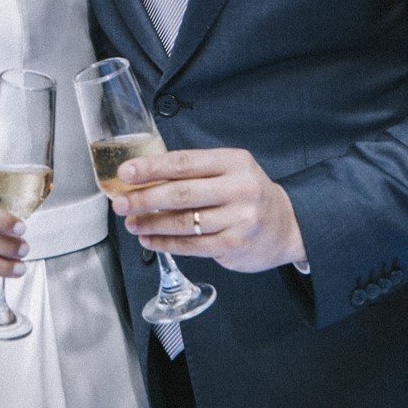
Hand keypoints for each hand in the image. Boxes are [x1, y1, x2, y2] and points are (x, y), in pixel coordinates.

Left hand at [111, 147, 306, 273]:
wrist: (287, 225)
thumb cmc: (248, 193)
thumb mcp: (230, 169)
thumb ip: (195, 171)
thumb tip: (145, 177)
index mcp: (233, 161)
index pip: (184, 163)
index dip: (151, 168)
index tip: (126, 172)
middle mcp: (239, 188)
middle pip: (181, 193)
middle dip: (144, 199)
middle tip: (121, 203)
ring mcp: (239, 219)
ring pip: (183, 222)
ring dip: (151, 224)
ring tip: (131, 223)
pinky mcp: (234, 245)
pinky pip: (192, 245)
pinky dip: (166, 243)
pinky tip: (150, 240)